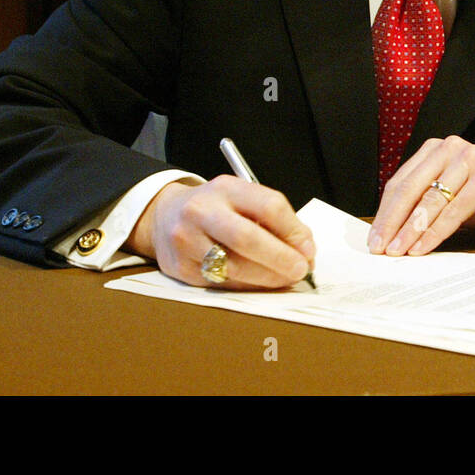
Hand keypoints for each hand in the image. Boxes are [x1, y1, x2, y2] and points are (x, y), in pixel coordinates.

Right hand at [127, 177, 315, 289]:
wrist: (165, 216)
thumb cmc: (217, 209)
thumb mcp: (242, 199)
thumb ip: (275, 220)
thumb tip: (305, 249)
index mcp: (226, 188)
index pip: (268, 206)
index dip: (293, 230)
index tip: (308, 248)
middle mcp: (202, 211)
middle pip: (248, 238)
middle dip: (280, 258)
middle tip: (300, 270)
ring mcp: (187, 241)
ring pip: (234, 267)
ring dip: (267, 278)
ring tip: (284, 279)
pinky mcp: (181, 268)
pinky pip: (222, 283)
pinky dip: (247, 286)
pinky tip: (260, 283)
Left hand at [367, 135, 474, 256]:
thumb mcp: (452, 197)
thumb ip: (425, 205)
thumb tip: (390, 233)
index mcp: (436, 150)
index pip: (400, 183)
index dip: (385, 213)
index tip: (373, 239)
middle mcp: (451, 148)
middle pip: (410, 189)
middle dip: (392, 222)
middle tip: (379, 249)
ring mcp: (470, 159)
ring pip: (431, 200)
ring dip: (410, 230)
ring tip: (397, 252)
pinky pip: (454, 209)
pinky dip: (436, 232)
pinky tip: (424, 248)